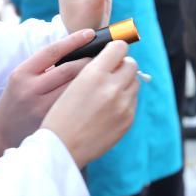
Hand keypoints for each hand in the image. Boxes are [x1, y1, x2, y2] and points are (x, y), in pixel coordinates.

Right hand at [0, 29, 94, 173]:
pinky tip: (99, 94)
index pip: (52, 51)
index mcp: (22, 73)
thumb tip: (78, 48)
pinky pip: (78, 106)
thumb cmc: (17, 100)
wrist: (2, 133)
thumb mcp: (21, 78)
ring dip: (94, 79)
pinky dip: (90, 98)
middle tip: (104, 57)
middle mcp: (31, 90)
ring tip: (104, 75)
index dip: (74, 40)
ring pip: (77, 88)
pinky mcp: (53, 123)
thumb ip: (44, 65)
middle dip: (90, 61)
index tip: (91, 33)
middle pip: (69, 69)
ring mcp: (42, 108)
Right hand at [40, 40, 138, 167]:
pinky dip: (124, 100)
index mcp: (94, 74)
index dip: (116, 48)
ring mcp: (123, 105)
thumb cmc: (60, 115)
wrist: (61, 147)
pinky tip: (109, 108)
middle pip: (131, 64)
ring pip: (135, 82)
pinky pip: (133, 101)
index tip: (113, 52)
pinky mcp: (128, 120)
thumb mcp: (72, 84)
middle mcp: (112, 88)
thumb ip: (94, 69)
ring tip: (109, 92)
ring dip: (125, 82)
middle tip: (112, 71)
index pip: (119, 48)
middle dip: (123, 65)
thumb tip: (112, 57)